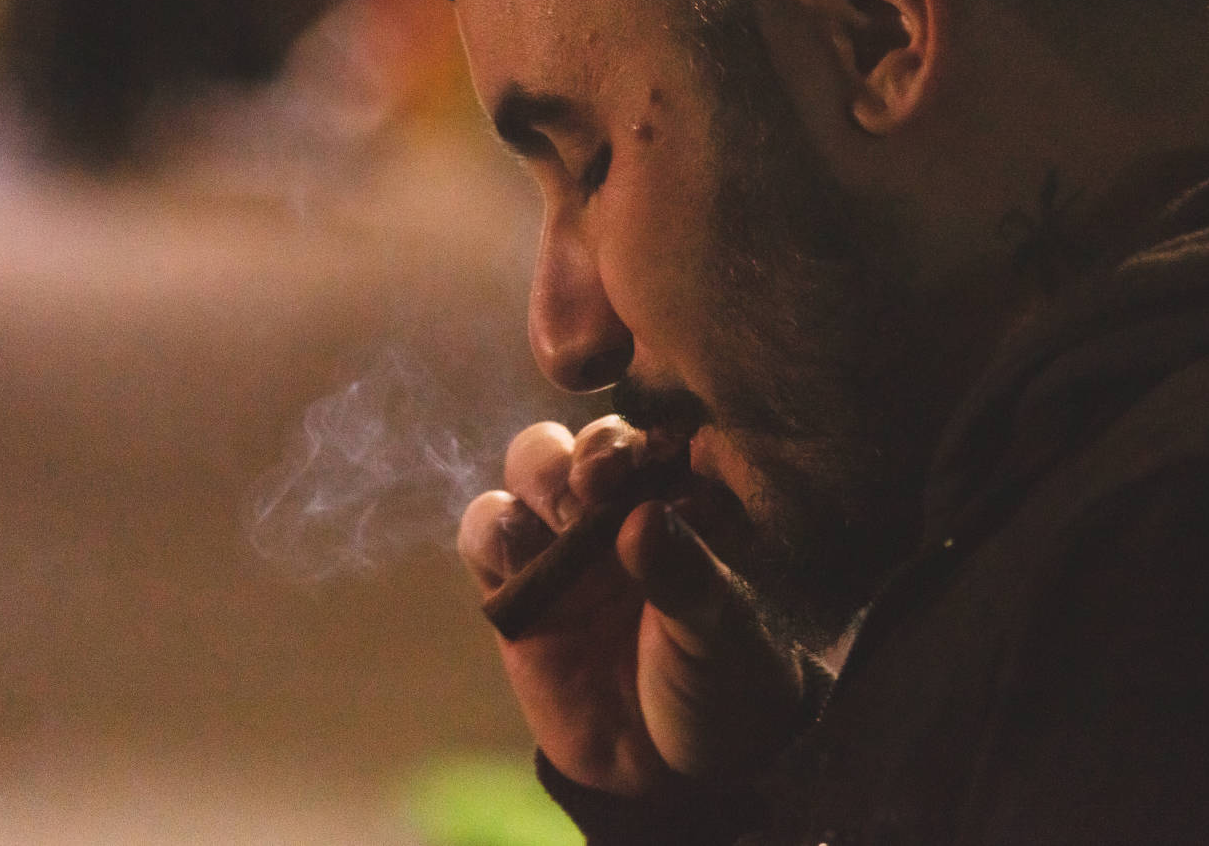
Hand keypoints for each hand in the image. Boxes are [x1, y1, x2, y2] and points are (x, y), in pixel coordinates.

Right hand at [457, 415, 805, 797]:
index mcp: (688, 498)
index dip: (642, 434)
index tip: (639, 462)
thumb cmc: (721, 687)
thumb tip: (643, 518)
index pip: (659, 432)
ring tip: (565, 523)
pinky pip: (487, 530)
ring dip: (540, 479)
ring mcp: (567, 541)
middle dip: (585, 451)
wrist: (672, 775)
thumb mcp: (721, 635)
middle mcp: (623, 505)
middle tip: (596, 485)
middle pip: (586, 438)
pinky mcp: (518, 585)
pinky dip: (492, 530)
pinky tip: (518, 560)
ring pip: (531, 466)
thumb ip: (686, 576)